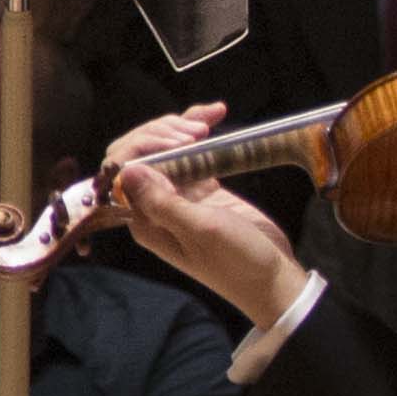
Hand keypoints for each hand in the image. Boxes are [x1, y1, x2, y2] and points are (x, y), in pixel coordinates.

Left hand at [102, 105, 305, 327]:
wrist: (275, 279)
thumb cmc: (237, 262)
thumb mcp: (202, 230)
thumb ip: (163, 202)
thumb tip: (127, 170)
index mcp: (145, 220)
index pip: (122, 173)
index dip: (142, 148)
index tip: (178, 142)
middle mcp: (155, 206)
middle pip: (141, 154)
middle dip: (162, 133)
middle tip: (197, 132)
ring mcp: (180, 194)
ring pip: (167, 149)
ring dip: (182, 127)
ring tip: (210, 119)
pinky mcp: (204, 188)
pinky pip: (193, 153)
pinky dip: (200, 132)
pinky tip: (214, 116)